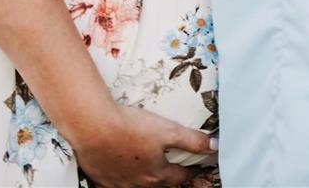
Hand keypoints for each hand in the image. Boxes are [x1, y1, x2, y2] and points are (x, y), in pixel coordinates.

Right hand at [73, 104, 215, 187]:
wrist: (94, 128)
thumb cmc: (131, 127)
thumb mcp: (167, 130)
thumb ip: (191, 140)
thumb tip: (214, 146)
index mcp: (157, 174)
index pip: (181, 176)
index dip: (191, 171)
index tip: (197, 168)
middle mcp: (140, 184)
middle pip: (160, 184)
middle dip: (169, 178)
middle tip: (174, 171)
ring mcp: (119, 184)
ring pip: (138, 186)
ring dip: (146, 179)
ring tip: (150, 170)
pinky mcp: (102, 179)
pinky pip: (116, 185)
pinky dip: (123, 180)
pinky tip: (122, 172)